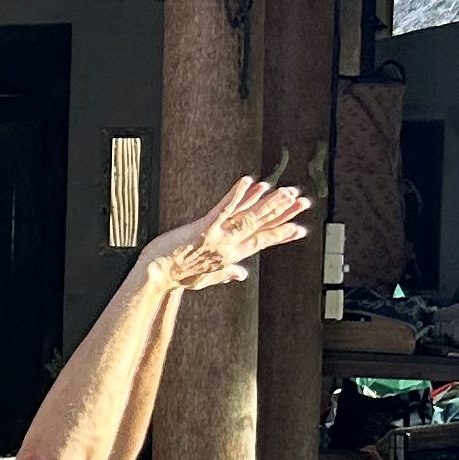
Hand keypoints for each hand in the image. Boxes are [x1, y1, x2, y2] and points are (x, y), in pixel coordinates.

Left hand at [149, 178, 312, 291]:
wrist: (155, 277)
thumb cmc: (176, 276)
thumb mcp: (205, 278)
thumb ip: (226, 273)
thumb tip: (243, 273)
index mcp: (231, 256)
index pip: (262, 241)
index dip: (281, 234)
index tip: (300, 229)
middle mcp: (229, 246)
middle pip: (262, 226)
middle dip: (284, 213)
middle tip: (303, 202)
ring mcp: (217, 237)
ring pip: (249, 217)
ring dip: (269, 202)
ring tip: (286, 191)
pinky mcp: (203, 228)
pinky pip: (223, 209)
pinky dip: (236, 195)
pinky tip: (248, 181)